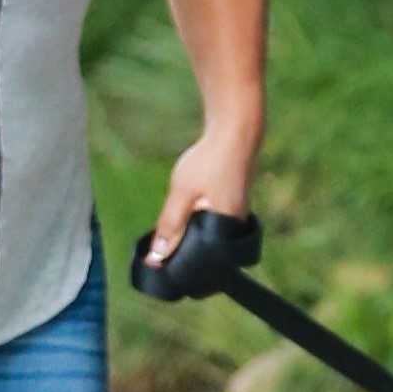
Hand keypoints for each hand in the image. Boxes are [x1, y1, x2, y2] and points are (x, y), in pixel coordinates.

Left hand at [147, 120, 260, 266]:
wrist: (236, 132)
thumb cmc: (210, 161)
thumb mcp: (183, 193)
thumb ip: (170, 225)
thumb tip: (157, 258)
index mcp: (227, 230)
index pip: (200, 260)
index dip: (176, 260)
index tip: (154, 257)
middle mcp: (237, 228)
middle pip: (204, 250)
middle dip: (182, 247)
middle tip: (160, 236)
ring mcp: (238, 216)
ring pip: (207, 235)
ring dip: (188, 232)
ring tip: (175, 218)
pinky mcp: (234, 206)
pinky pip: (212, 223)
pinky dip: (197, 221)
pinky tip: (189, 206)